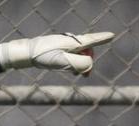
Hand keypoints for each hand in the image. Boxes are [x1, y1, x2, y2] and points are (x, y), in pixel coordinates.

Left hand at [0, 32, 114, 75]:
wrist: (26, 53)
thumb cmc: (43, 56)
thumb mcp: (63, 62)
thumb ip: (79, 64)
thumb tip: (89, 66)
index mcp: (73, 42)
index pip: (92, 40)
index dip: (102, 39)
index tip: (112, 35)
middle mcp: (71, 40)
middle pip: (87, 50)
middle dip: (87, 62)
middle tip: (84, 76)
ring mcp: (65, 43)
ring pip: (79, 54)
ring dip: (79, 64)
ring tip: (74, 74)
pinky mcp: (59, 48)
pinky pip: (72, 55)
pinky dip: (73, 63)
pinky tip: (69, 70)